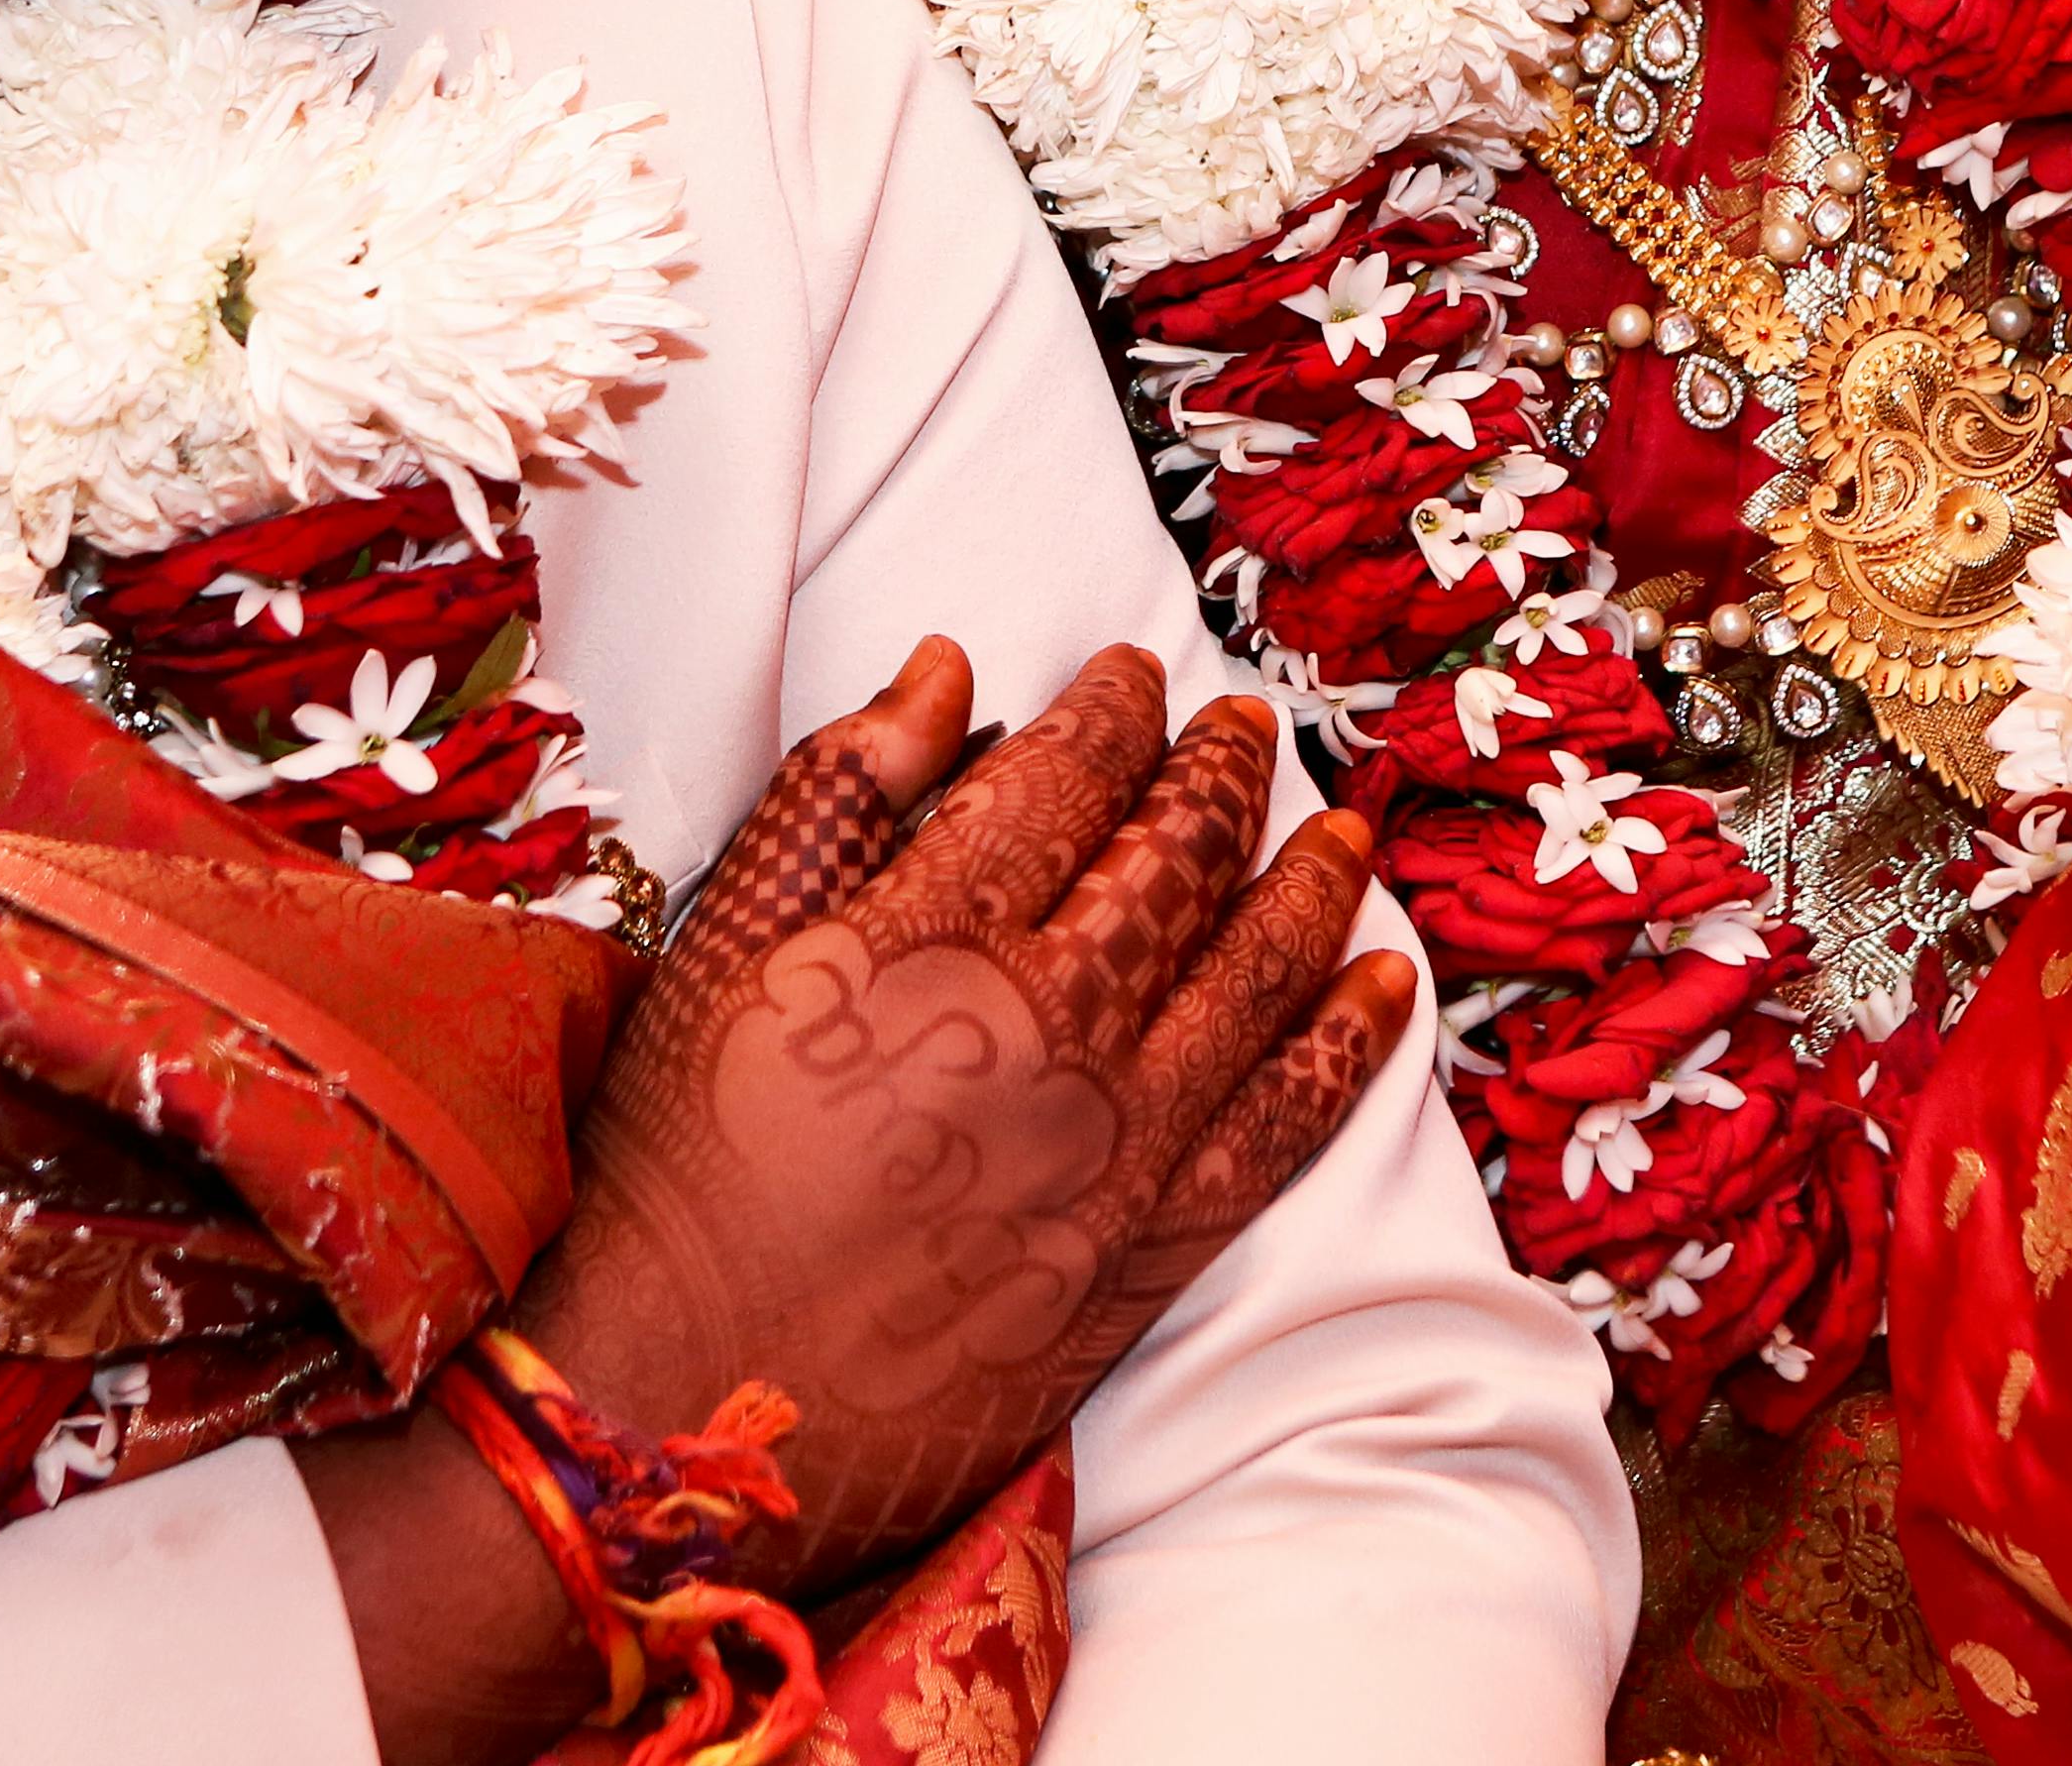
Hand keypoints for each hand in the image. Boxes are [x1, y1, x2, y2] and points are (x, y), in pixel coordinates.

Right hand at [520, 637, 1411, 1580]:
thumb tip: (948, 667)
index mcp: (934, 936)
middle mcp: (1046, 1025)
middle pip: (1179, 859)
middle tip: (1249, 727)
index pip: (1068, 779)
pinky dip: (1350, 1045)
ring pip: (1256, 972)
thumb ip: (840, 793)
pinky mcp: (1149, 1250)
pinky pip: (1286, 1125)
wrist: (696, 1405)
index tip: (1138, 673)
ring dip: (1313, 885)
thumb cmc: (684, 1165)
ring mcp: (1114, 1143)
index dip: (1116, 711)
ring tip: (1343, 830)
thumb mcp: (727, 945)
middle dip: (1226, 776)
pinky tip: (1387, 985)